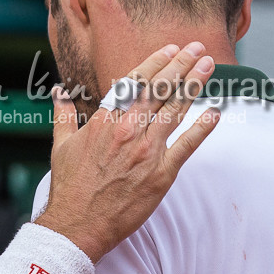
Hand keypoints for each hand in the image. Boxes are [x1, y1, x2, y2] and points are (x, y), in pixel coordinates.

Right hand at [40, 43, 219, 261]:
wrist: (77, 225)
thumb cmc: (68, 187)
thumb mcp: (61, 145)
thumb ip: (64, 115)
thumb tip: (58, 92)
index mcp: (104, 120)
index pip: (134, 82)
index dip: (155, 63)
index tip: (170, 49)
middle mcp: (127, 131)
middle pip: (159, 90)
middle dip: (181, 65)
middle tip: (198, 48)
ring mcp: (146, 152)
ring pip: (174, 110)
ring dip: (193, 85)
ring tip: (208, 66)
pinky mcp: (161, 174)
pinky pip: (186, 146)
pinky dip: (202, 128)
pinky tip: (215, 113)